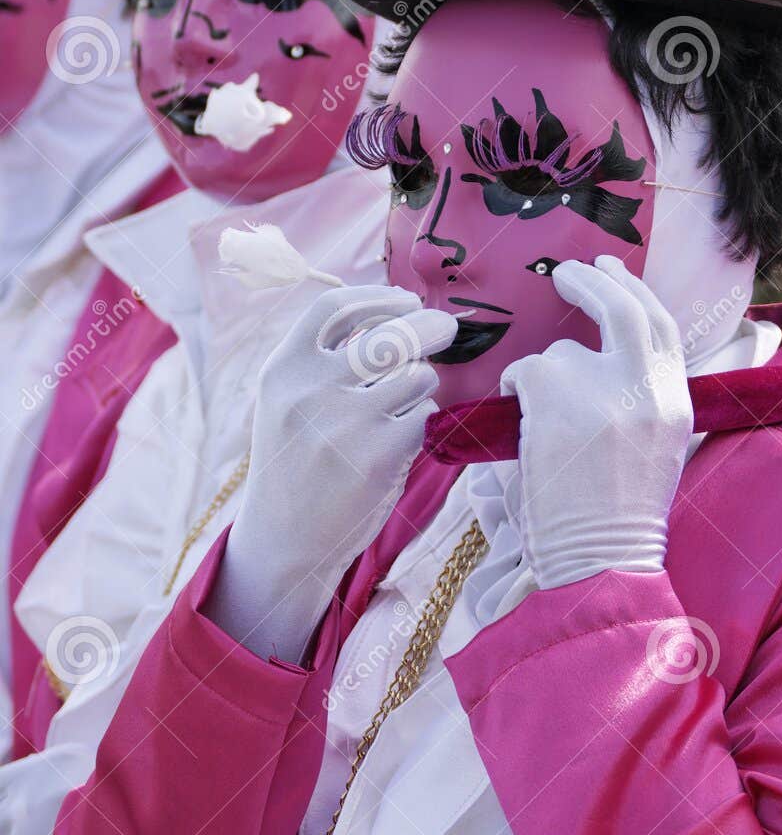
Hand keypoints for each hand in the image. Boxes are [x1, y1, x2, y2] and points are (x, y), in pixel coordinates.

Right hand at [209, 285, 457, 660]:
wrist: (287, 538)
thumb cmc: (297, 457)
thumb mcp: (287, 398)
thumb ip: (326, 354)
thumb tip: (400, 307)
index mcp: (283, 368)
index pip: (335, 306)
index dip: (378, 297)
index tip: (405, 300)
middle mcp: (310, 390)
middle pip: (391, 333)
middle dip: (429, 325)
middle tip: (444, 327)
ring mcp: (346, 423)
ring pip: (417, 375)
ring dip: (420, 384)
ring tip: (400, 404)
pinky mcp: (380, 457)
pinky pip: (423, 416)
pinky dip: (419, 421)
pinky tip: (398, 437)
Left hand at [500, 256, 692, 590]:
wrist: (597, 562)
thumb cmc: (616, 517)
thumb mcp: (656, 448)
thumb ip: (643, 395)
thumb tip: (605, 354)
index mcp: (677, 402)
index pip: (662, 326)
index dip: (634, 292)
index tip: (610, 269)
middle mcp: (648, 389)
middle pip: (625, 309)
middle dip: (594, 283)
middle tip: (567, 271)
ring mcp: (604, 391)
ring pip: (562, 353)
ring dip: (544, 378)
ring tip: (544, 427)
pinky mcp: (557, 398)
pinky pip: (527, 370)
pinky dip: (517, 388)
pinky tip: (523, 422)